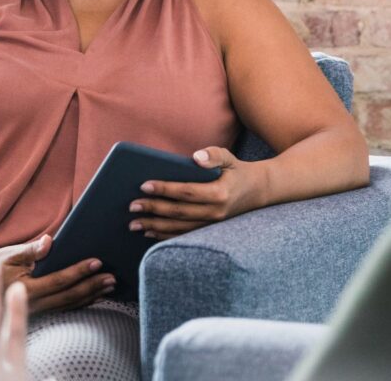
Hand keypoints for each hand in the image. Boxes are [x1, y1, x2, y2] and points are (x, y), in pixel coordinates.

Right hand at [0, 235, 115, 312]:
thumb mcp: (9, 254)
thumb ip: (31, 250)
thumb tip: (49, 241)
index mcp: (26, 290)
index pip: (60, 280)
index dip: (79, 271)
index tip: (98, 262)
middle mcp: (33, 305)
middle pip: (69, 296)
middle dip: (92, 286)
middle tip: (112, 278)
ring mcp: (36, 312)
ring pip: (69, 305)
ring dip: (91, 296)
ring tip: (109, 287)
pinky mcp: (38, 313)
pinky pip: (63, 309)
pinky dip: (80, 303)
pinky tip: (94, 296)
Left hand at [128, 147, 264, 239]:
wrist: (258, 191)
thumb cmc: (237, 170)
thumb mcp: (229, 157)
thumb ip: (213, 155)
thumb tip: (195, 157)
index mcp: (219, 193)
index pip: (186, 192)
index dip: (164, 189)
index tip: (144, 185)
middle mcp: (216, 212)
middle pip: (178, 212)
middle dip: (153, 209)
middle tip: (132, 206)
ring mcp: (212, 224)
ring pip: (179, 228)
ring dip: (155, 227)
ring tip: (134, 224)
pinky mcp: (209, 230)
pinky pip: (184, 235)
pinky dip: (165, 235)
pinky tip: (149, 233)